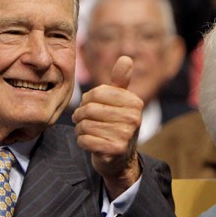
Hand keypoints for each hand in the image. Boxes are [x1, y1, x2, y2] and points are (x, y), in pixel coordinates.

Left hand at [73, 56, 142, 198]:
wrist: (120, 158)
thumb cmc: (116, 124)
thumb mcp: (120, 101)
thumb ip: (121, 81)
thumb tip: (125, 58)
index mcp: (135, 102)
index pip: (97, 93)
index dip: (86, 99)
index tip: (88, 106)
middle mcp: (134, 118)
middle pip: (90, 109)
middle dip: (80, 115)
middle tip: (81, 120)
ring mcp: (126, 135)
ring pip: (85, 125)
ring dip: (80, 129)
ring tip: (86, 131)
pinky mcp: (115, 150)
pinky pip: (85, 140)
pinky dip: (82, 141)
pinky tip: (88, 142)